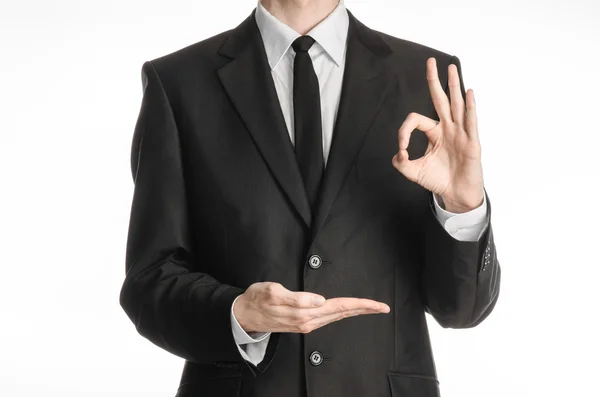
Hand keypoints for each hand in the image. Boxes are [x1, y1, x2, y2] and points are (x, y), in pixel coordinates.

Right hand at [233, 282, 389, 333]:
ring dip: (354, 311)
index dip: (360, 305)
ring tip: (370, 307)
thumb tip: (319, 300)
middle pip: (342, 312)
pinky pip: (328, 318)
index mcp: (304, 312)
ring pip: (337, 316)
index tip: (377, 305)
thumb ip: (296, 298)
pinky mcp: (302, 323)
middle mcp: (308, 320)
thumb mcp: (272, 293)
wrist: (243, 315)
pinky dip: (341, 313)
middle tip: (383, 307)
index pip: (339, 306)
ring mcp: (306, 323)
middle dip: (363, 309)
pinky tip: (346, 310)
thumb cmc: (257, 300)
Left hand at [392, 57, 483, 212]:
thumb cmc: (439, 180)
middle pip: (440, 99)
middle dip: (434, 81)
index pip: (416, 119)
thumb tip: (398, 153)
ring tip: (451, 68)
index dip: (405, 131)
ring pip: (456, 105)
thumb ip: (402, 163)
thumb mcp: (414, 172)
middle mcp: (447, 128)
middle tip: (430, 62)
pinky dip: (469, 106)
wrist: (456, 194)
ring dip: (453, 86)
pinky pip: (470, 120)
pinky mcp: (471, 141)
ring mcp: (460, 133)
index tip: (402, 148)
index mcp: (433, 133)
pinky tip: (468, 92)